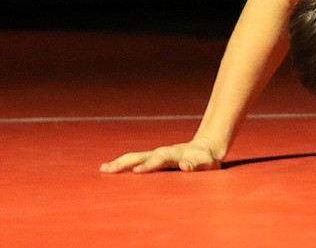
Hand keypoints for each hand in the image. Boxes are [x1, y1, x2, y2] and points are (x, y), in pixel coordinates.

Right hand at [99, 138, 222, 173]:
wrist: (205, 148)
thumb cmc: (206, 160)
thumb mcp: (207, 164)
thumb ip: (198, 165)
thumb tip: (185, 166)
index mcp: (176, 155)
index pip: (161, 160)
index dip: (150, 165)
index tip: (137, 171)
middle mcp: (163, 152)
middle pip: (143, 156)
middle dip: (126, 163)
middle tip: (109, 170)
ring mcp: (157, 154)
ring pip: (136, 157)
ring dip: (120, 162)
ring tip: (103, 169)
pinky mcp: (153, 158)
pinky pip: (135, 159)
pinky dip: (121, 163)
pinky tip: (107, 168)